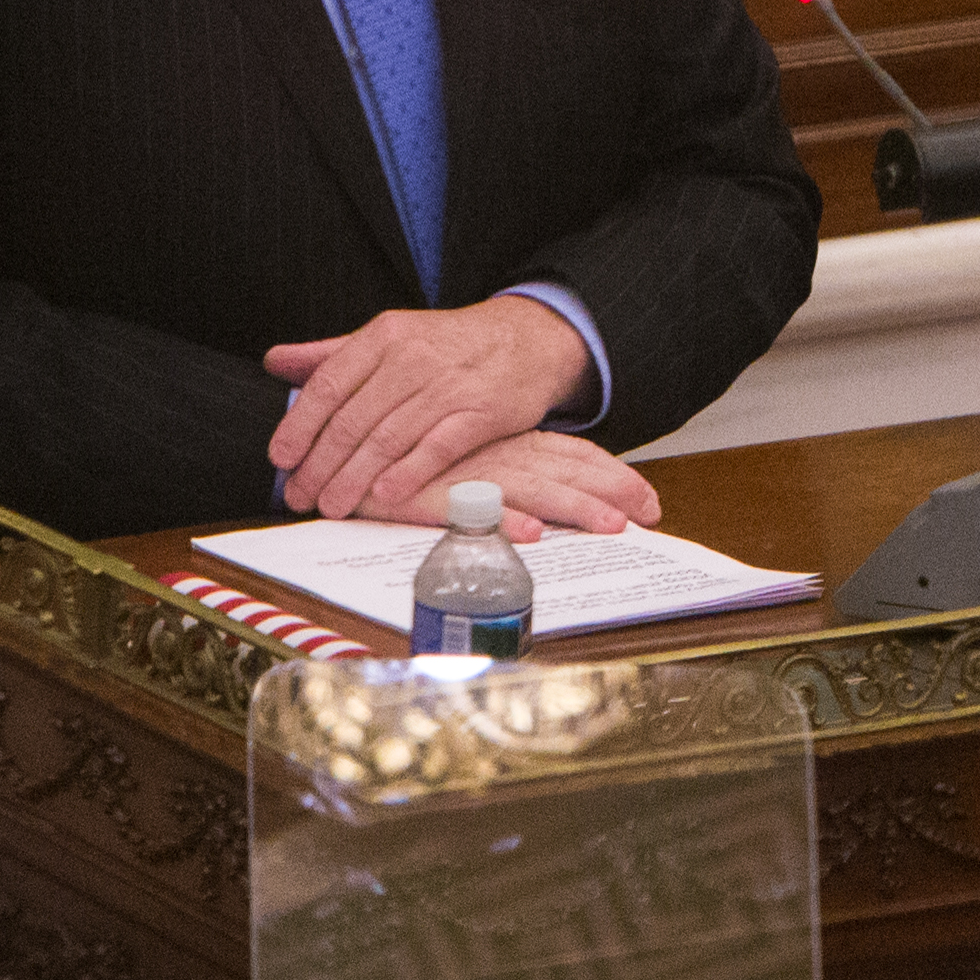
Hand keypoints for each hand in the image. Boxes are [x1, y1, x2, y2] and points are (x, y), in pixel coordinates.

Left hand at [263, 294, 591, 520]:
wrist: (528, 339)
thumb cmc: (449, 345)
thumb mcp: (390, 336)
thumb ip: (332, 353)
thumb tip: (274, 360)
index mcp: (384, 337)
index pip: (329, 384)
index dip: (300, 425)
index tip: (281, 459)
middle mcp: (413, 358)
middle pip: (353, 419)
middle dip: (320, 464)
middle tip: (300, 496)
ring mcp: (449, 385)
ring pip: (388, 438)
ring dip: (354, 478)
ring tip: (332, 506)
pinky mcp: (482, 412)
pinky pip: (438, 446)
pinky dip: (408, 472)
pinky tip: (384, 494)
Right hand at [405, 431, 660, 539]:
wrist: (329, 448)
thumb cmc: (404, 456)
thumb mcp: (463, 458)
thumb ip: (511, 464)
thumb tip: (551, 504)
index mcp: (505, 445)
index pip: (570, 455)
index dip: (611, 476)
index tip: (650, 502)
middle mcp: (491, 457)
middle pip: (563, 473)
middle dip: (609, 493)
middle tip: (650, 515)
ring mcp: (461, 476)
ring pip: (528, 490)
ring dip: (572, 508)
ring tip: (611, 526)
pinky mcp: (425, 497)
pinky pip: (471, 511)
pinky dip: (502, 521)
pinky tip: (532, 534)